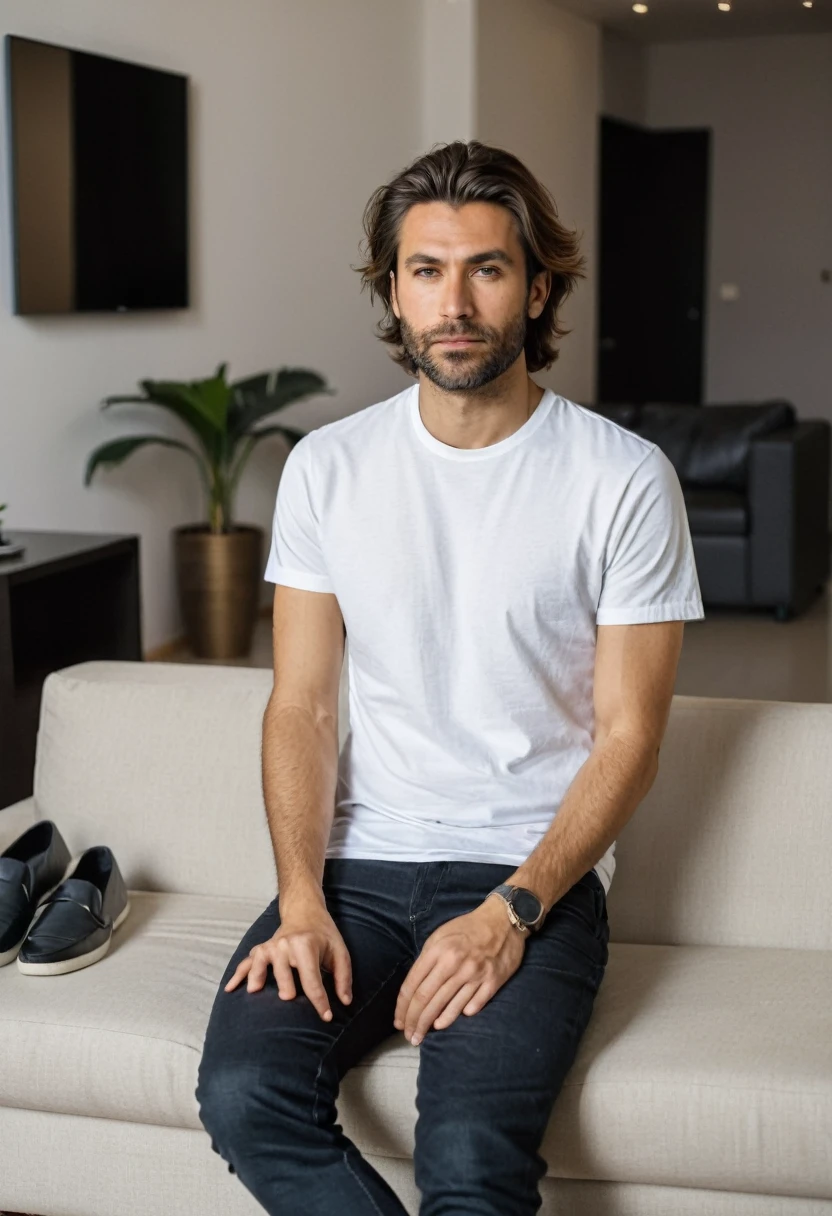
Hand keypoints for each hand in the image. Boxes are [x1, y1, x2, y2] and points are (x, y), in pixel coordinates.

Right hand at [223, 896, 352, 1022]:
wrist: (305, 911)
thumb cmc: (324, 935)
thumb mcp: (340, 951)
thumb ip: (343, 977)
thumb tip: (345, 1002)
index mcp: (307, 945)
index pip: (313, 979)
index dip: (320, 1001)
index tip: (326, 1017)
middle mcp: (286, 944)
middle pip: (284, 970)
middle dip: (286, 985)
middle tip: (289, 999)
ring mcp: (271, 946)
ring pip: (260, 963)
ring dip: (257, 977)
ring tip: (255, 992)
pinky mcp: (262, 950)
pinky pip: (246, 963)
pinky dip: (237, 976)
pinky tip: (229, 990)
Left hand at [393, 895, 525, 1044]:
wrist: (503, 920)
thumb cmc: (467, 928)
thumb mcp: (440, 936)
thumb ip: (426, 960)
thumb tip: (414, 988)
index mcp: (438, 951)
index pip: (413, 986)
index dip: (403, 1008)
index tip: (398, 1022)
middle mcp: (454, 964)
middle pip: (427, 1000)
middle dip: (414, 1022)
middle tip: (409, 1037)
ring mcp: (474, 974)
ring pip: (448, 1007)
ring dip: (432, 1025)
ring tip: (422, 1036)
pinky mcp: (492, 982)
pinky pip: (472, 1006)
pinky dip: (458, 1016)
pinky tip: (446, 1023)